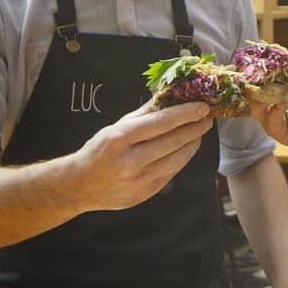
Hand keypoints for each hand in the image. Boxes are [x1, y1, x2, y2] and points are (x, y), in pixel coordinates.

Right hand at [68, 100, 212, 211]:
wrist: (80, 185)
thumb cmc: (99, 150)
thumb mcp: (116, 126)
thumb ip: (144, 112)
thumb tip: (168, 95)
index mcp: (120, 138)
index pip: (161, 122)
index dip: (186, 113)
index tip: (202, 107)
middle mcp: (130, 160)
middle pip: (173, 141)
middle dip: (195, 127)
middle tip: (207, 118)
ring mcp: (139, 180)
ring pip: (178, 158)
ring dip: (193, 143)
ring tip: (199, 131)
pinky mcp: (146, 193)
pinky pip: (172, 172)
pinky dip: (182, 158)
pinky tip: (187, 148)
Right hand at [250, 68, 287, 148]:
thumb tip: (277, 73)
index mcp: (273, 84)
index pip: (257, 77)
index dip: (254, 72)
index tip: (251, 66)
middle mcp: (267, 99)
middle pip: (250, 92)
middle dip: (251, 85)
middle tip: (255, 79)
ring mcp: (268, 115)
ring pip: (254, 106)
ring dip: (260, 97)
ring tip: (270, 92)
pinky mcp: (274, 129)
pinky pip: (268, 120)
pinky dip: (275, 110)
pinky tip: (283, 104)